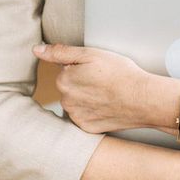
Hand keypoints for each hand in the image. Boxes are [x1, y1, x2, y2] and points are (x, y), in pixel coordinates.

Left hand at [34, 44, 158, 133]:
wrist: (143, 100)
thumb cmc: (120, 73)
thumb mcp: (91, 54)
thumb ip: (60, 52)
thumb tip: (36, 50)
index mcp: (63, 80)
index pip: (66, 70)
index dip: (82, 67)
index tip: (97, 69)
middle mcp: (65, 101)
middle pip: (70, 87)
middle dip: (82, 83)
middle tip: (104, 81)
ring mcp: (76, 116)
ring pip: (76, 103)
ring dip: (87, 98)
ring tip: (107, 94)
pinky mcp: (87, 128)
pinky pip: (84, 117)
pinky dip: (93, 112)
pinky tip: (107, 107)